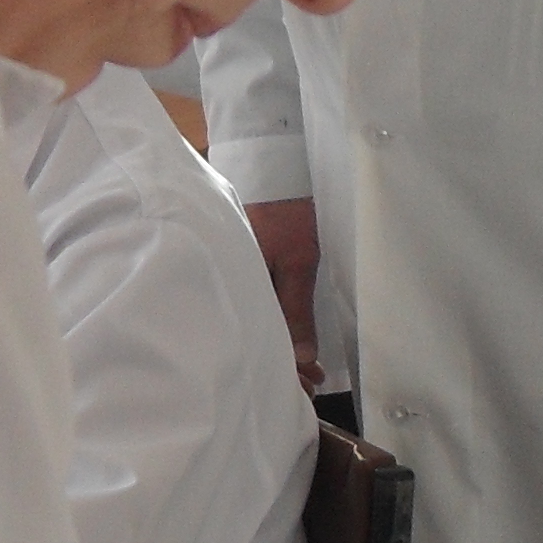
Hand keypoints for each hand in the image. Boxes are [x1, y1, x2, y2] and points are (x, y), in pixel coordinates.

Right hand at [244, 198, 325, 389]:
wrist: (271, 157)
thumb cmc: (284, 208)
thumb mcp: (297, 260)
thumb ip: (297, 309)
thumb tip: (302, 359)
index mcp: (240, 286)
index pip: (263, 338)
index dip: (286, 366)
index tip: (308, 385)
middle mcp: (233, 281)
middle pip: (257, 331)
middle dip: (283, 360)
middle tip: (310, 382)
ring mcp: (237, 269)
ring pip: (257, 316)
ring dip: (280, 340)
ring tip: (304, 365)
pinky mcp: (243, 256)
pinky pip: (256, 296)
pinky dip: (272, 317)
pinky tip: (284, 328)